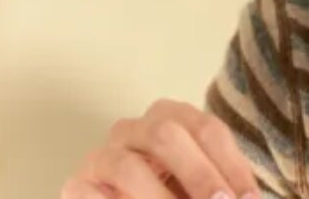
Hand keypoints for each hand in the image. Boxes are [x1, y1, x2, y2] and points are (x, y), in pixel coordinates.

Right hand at [60, 99, 259, 198]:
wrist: (137, 198)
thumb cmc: (177, 193)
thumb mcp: (203, 186)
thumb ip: (222, 189)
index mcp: (172, 118)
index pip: (208, 130)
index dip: (232, 167)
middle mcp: (134, 129)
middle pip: (166, 135)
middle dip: (198, 174)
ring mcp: (102, 156)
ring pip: (128, 167)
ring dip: (158, 198)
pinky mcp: (77, 186)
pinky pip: (90, 194)